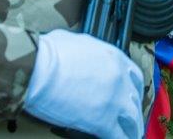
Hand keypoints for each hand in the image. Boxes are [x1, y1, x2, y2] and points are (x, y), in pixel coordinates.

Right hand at [23, 29, 143, 138]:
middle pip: (135, 98)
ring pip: (132, 119)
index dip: (133, 88)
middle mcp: (119, 78)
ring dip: (132, 128)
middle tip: (132, 118)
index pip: (133, 75)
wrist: (37, 68)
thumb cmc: (48, 53)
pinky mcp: (102, 120)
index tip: (132, 95)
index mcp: (113, 57)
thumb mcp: (75, 41)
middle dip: (134, 110)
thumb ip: (87, 51)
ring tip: (131, 135)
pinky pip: (118, 136)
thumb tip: (81, 54)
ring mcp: (113, 100)